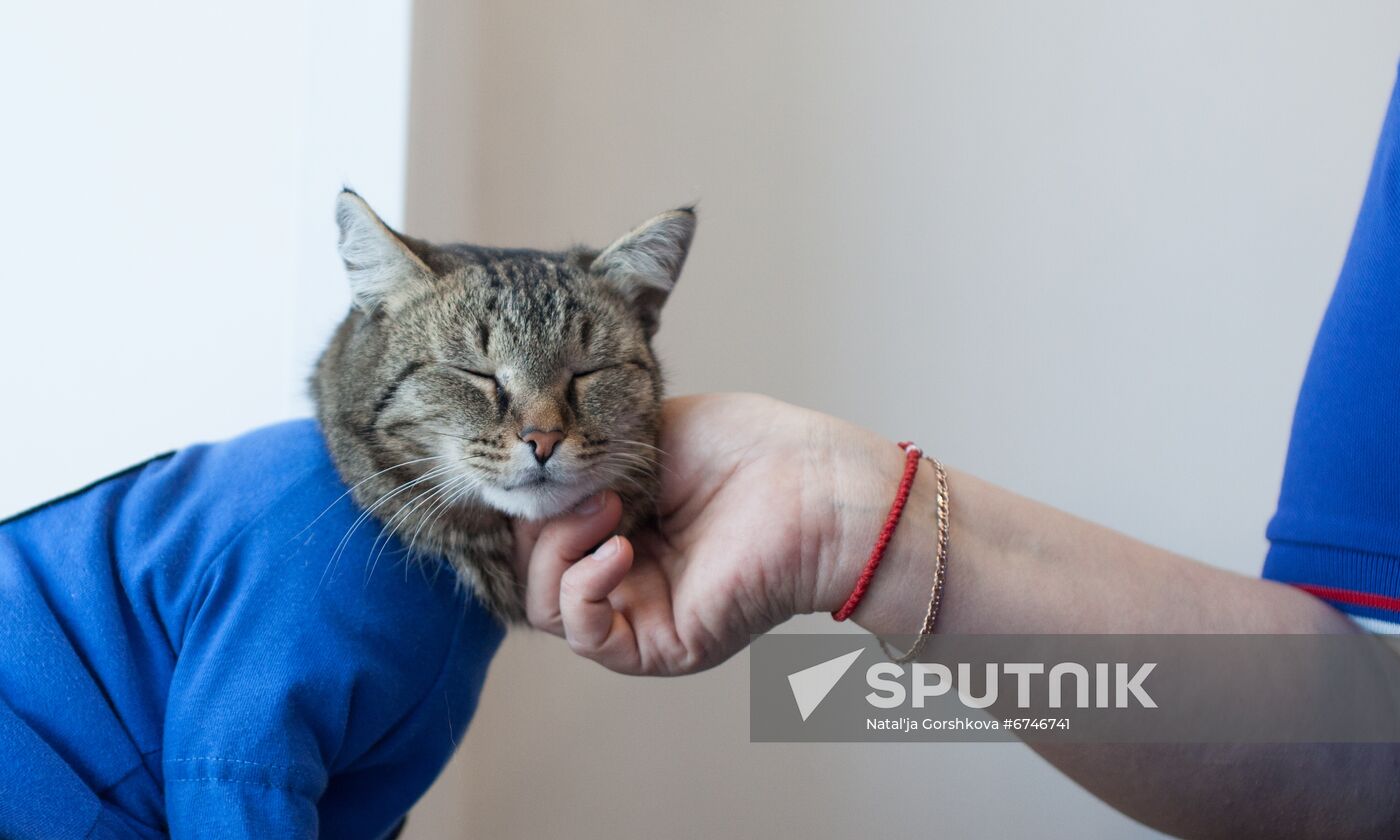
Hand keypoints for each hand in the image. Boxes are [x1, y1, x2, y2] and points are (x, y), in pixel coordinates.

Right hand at [512, 393, 916, 674]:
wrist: (812, 483)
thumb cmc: (749, 448)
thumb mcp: (643, 432)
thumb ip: (585, 454)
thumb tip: (534, 473)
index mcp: (618, 521)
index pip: (536, 527)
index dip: (525, 501)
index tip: (541, 459)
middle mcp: (623, 570)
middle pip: (531, 568)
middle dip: (539, 524)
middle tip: (586, 486)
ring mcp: (640, 609)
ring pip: (545, 606)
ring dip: (557, 553)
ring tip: (610, 511)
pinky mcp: (660, 643)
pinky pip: (586, 636)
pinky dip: (582, 591)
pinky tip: (619, 551)